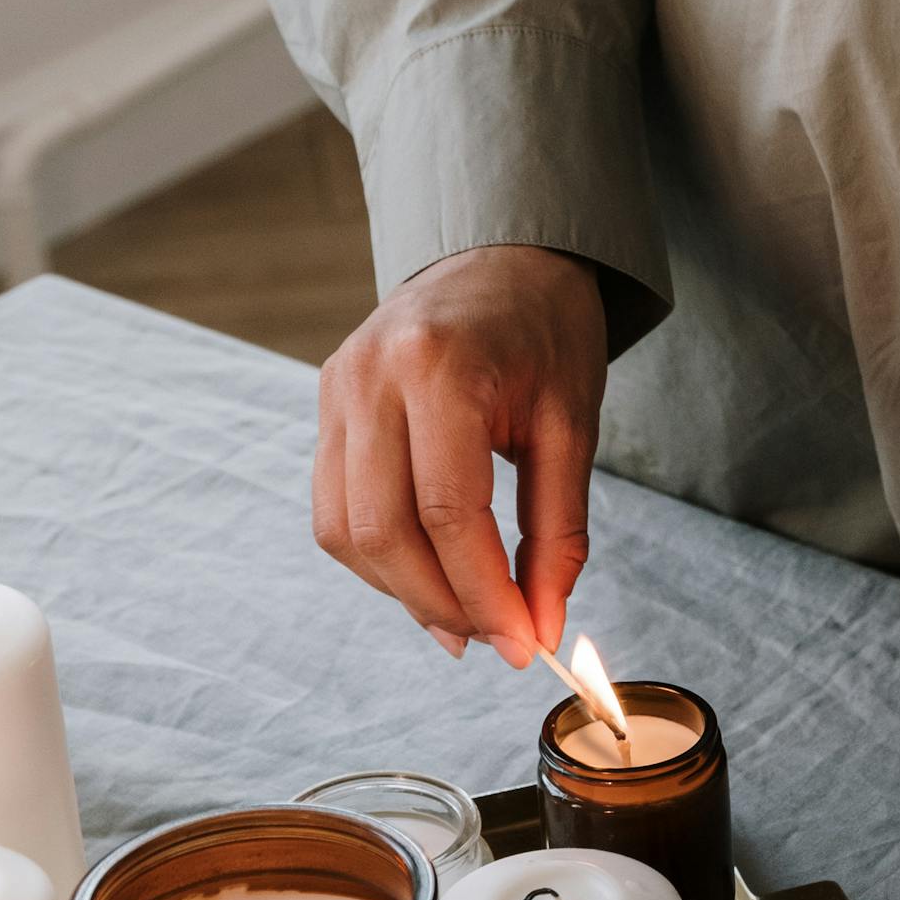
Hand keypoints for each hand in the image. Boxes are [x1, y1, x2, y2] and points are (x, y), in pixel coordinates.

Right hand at [314, 246, 606, 665]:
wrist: (501, 255)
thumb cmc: (545, 331)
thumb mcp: (572, 426)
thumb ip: (557, 531)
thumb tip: (541, 624)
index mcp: (440, 367)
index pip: (446, 513)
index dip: (483, 593)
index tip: (522, 644)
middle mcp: (371, 375)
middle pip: (381, 531)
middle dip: (440, 604)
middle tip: (495, 641)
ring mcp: (337, 388)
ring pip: (344, 530)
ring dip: (403, 591)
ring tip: (465, 615)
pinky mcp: (326, 403)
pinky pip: (334, 508)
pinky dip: (379, 558)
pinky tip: (428, 575)